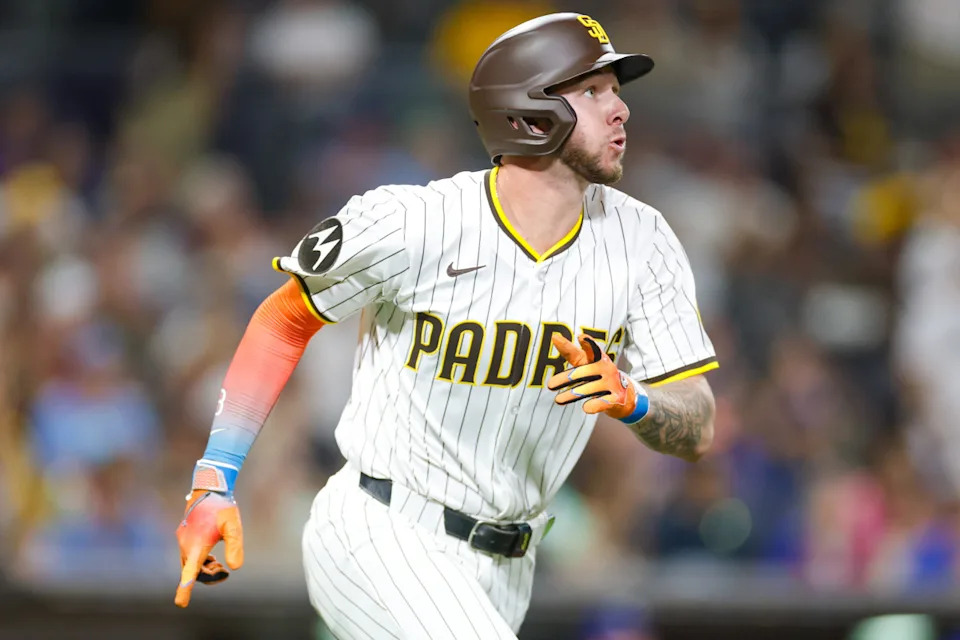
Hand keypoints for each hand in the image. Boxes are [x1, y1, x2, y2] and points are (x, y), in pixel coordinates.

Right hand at [175, 489, 243, 607]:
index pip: (189, 573)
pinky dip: (200, 562)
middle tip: (224, 571)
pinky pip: (189, 556)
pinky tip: (212, 559)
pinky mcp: (184, 536)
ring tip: (220, 565)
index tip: (181, 603)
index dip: (185, 589)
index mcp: (196, 547)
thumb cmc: (222, 507)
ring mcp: (183, 541)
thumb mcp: (233, 527)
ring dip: (204, 569)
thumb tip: (235, 567)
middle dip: (207, 577)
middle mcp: (185, 546)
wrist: (208, 488)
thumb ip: (235, 546)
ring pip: (190, 564)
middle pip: (192, 572)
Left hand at [547, 334, 647, 421]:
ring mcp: (612, 383)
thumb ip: (571, 352)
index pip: (592, 349)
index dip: (587, 343)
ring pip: (587, 389)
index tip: (581, 337)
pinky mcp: (616, 398)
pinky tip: (586, 407)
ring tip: (558, 399)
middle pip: (581, 373)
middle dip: (564, 379)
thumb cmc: (599, 376)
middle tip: (550, 385)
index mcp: (599, 358)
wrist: (624, 396)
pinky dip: (592, 406)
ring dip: (570, 395)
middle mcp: (606, 368)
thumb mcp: (587, 363)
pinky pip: (600, 403)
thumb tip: (554, 336)